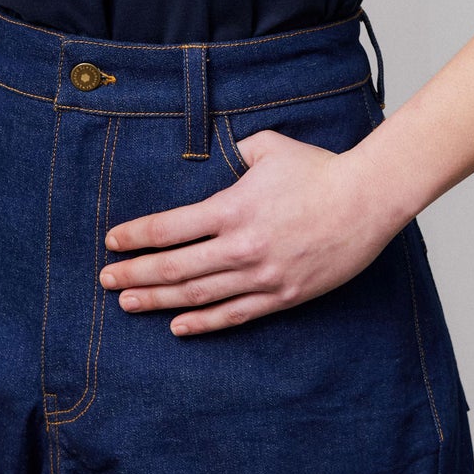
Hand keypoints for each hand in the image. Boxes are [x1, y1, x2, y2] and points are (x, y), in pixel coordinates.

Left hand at [99, 128, 399, 335]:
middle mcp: (241, 246)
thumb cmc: (319, 169)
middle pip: (176, 267)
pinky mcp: (283, 295)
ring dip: (160, 302)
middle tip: (106, 280)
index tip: (112, 243)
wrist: (367, 200)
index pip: (170, 228)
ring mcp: (262, 275)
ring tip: (128, 304)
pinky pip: (236, 315)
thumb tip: (219, 153)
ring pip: (200, 295)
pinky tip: (178, 326)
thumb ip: (236, 151)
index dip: (137, 237)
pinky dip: (204, 323)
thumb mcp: (269, 147)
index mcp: (233, 208)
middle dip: (136, 275)